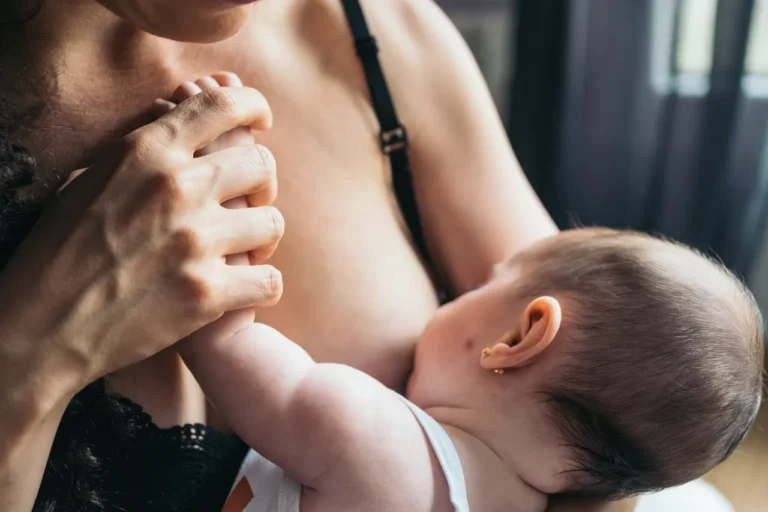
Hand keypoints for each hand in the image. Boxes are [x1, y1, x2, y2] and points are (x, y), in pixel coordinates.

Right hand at [0, 85, 283, 409]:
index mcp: (146, 151)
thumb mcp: (90, 178)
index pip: (225, 106)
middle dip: (261, 185)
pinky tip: (243, 288)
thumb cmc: (60, 249)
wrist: (41, 326)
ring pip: (273, 223)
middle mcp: (177, 188)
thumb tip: (180, 109)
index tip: (260, 123)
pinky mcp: (206, 293)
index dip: (254, 108)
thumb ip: (142, 146)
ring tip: (244, 252)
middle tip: (250, 204)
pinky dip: (261, 286)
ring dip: (262, 240)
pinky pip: (270, 280)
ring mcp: (194, 241)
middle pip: (263, 165)